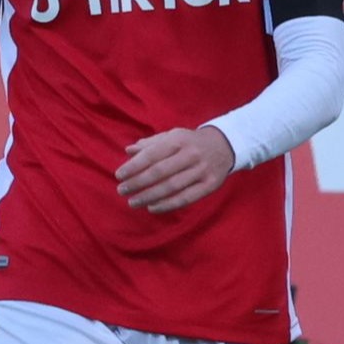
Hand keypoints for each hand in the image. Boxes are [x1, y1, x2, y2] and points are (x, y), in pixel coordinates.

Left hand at [113, 124, 235, 215]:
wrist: (225, 145)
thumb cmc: (190, 142)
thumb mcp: (172, 136)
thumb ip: (150, 144)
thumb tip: (128, 150)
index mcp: (178, 140)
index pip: (152, 155)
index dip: (133, 166)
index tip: (118, 176)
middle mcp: (191, 155)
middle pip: (160, 172)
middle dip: (138, 183)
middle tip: (121, 191)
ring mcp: (202, 170)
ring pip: (172, 187)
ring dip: (149, 196)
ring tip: (133, 202)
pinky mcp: (210, 185)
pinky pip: (186, 198)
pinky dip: (168, 205)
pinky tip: (152, 207)